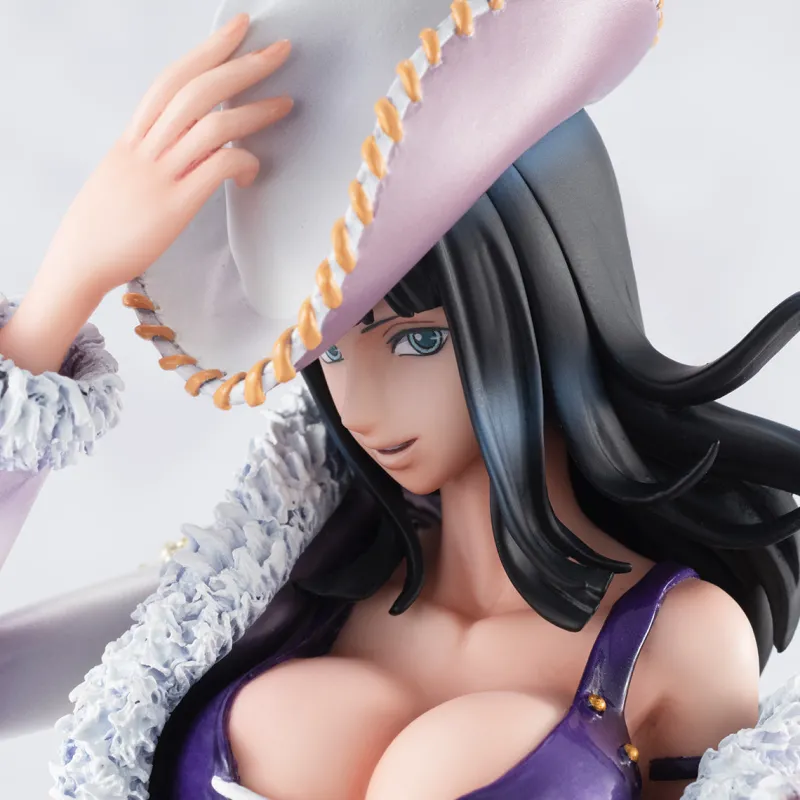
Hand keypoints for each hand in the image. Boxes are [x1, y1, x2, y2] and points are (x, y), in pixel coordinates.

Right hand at [0, 14, 291, 374]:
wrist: (80, 261)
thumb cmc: (104, 223)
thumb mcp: (121, 174)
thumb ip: (149, 152)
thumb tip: (179, 142)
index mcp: (132, 137)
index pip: (172, 80)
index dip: (207, 50)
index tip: (238, 28)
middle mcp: (145, 148)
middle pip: (196, 91)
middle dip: (241, 66)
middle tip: (280, 50)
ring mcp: (159, 176)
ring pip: (211, 126)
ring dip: (254, 111)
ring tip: (285, 104)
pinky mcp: (174, 206)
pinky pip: (216, 169)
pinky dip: (243, 162)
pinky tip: (255, 169)